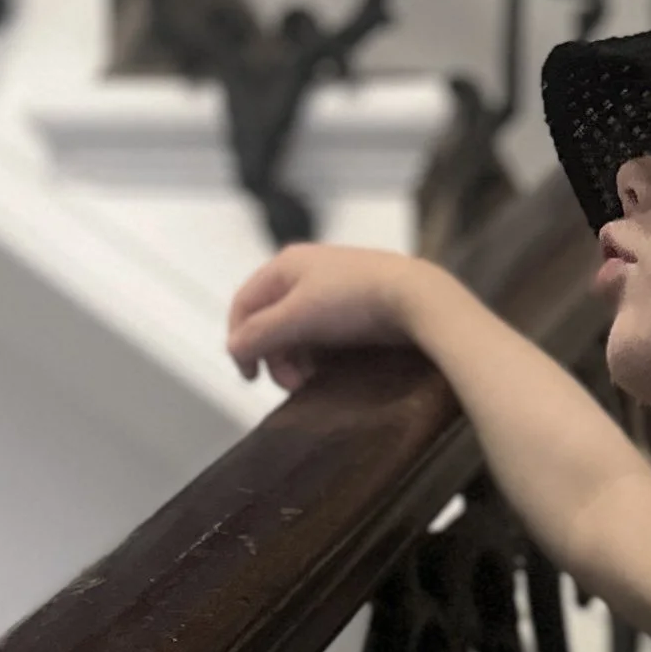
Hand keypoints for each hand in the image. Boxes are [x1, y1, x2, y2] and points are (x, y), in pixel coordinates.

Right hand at [226, 243, 440, 390]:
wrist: (417, 298)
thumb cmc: (354, 302)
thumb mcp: (297, 318)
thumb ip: (259, 334)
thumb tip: (233, 350)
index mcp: (285, 265)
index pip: (244, 303)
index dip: (239, 341)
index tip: (249, 377)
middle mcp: (305, 271)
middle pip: (270, 319)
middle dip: (275, 355)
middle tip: (292, 385)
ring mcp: (332, 287)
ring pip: (298, 329)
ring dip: (296, 359)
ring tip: (310, 381)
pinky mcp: (356, 305)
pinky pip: (324, 333)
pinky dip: (318, 354)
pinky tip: (329, 370)